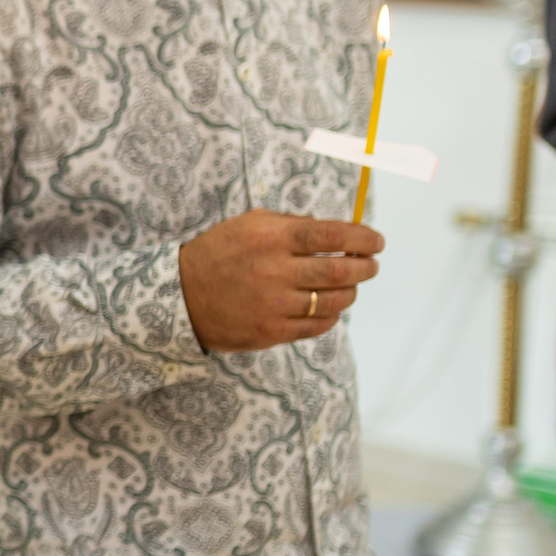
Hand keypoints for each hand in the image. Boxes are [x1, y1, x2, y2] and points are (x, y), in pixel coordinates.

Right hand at [178, 210, 382, 352]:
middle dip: (366, 266)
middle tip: (371, 264)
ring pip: (335, 300)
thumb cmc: (219, 254)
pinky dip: (331, 314)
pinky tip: (326, 305)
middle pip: (342, 269)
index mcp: (270, 237)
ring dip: (351, 291)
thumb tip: (341, 232)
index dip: (363, 237)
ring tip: (348, 286)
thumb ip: (293, 224)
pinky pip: (319, 325)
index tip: (376, 241)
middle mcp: (273, 270)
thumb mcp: (249, 224)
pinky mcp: (271, 331)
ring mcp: (273, 304)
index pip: (333, 235)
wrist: (178, 296)